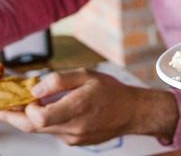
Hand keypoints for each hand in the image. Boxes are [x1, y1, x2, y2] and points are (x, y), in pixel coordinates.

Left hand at [0, 68, 177, 144]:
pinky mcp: (75, 141)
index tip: (29, 97)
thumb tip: (35, 89)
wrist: (133, 112)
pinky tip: (56, 111)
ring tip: (32, 104)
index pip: (39, 117)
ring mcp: (74, 137)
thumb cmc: (113, 92)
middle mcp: (74, 126)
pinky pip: (54, 132)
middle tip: (4, 108)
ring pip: (42, 130)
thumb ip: (59, 80)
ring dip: (32, 118)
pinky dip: (49, 122)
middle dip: (14, 117)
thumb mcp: (88, 75)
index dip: (27, 108)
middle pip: (32, 127)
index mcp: (78, 107)